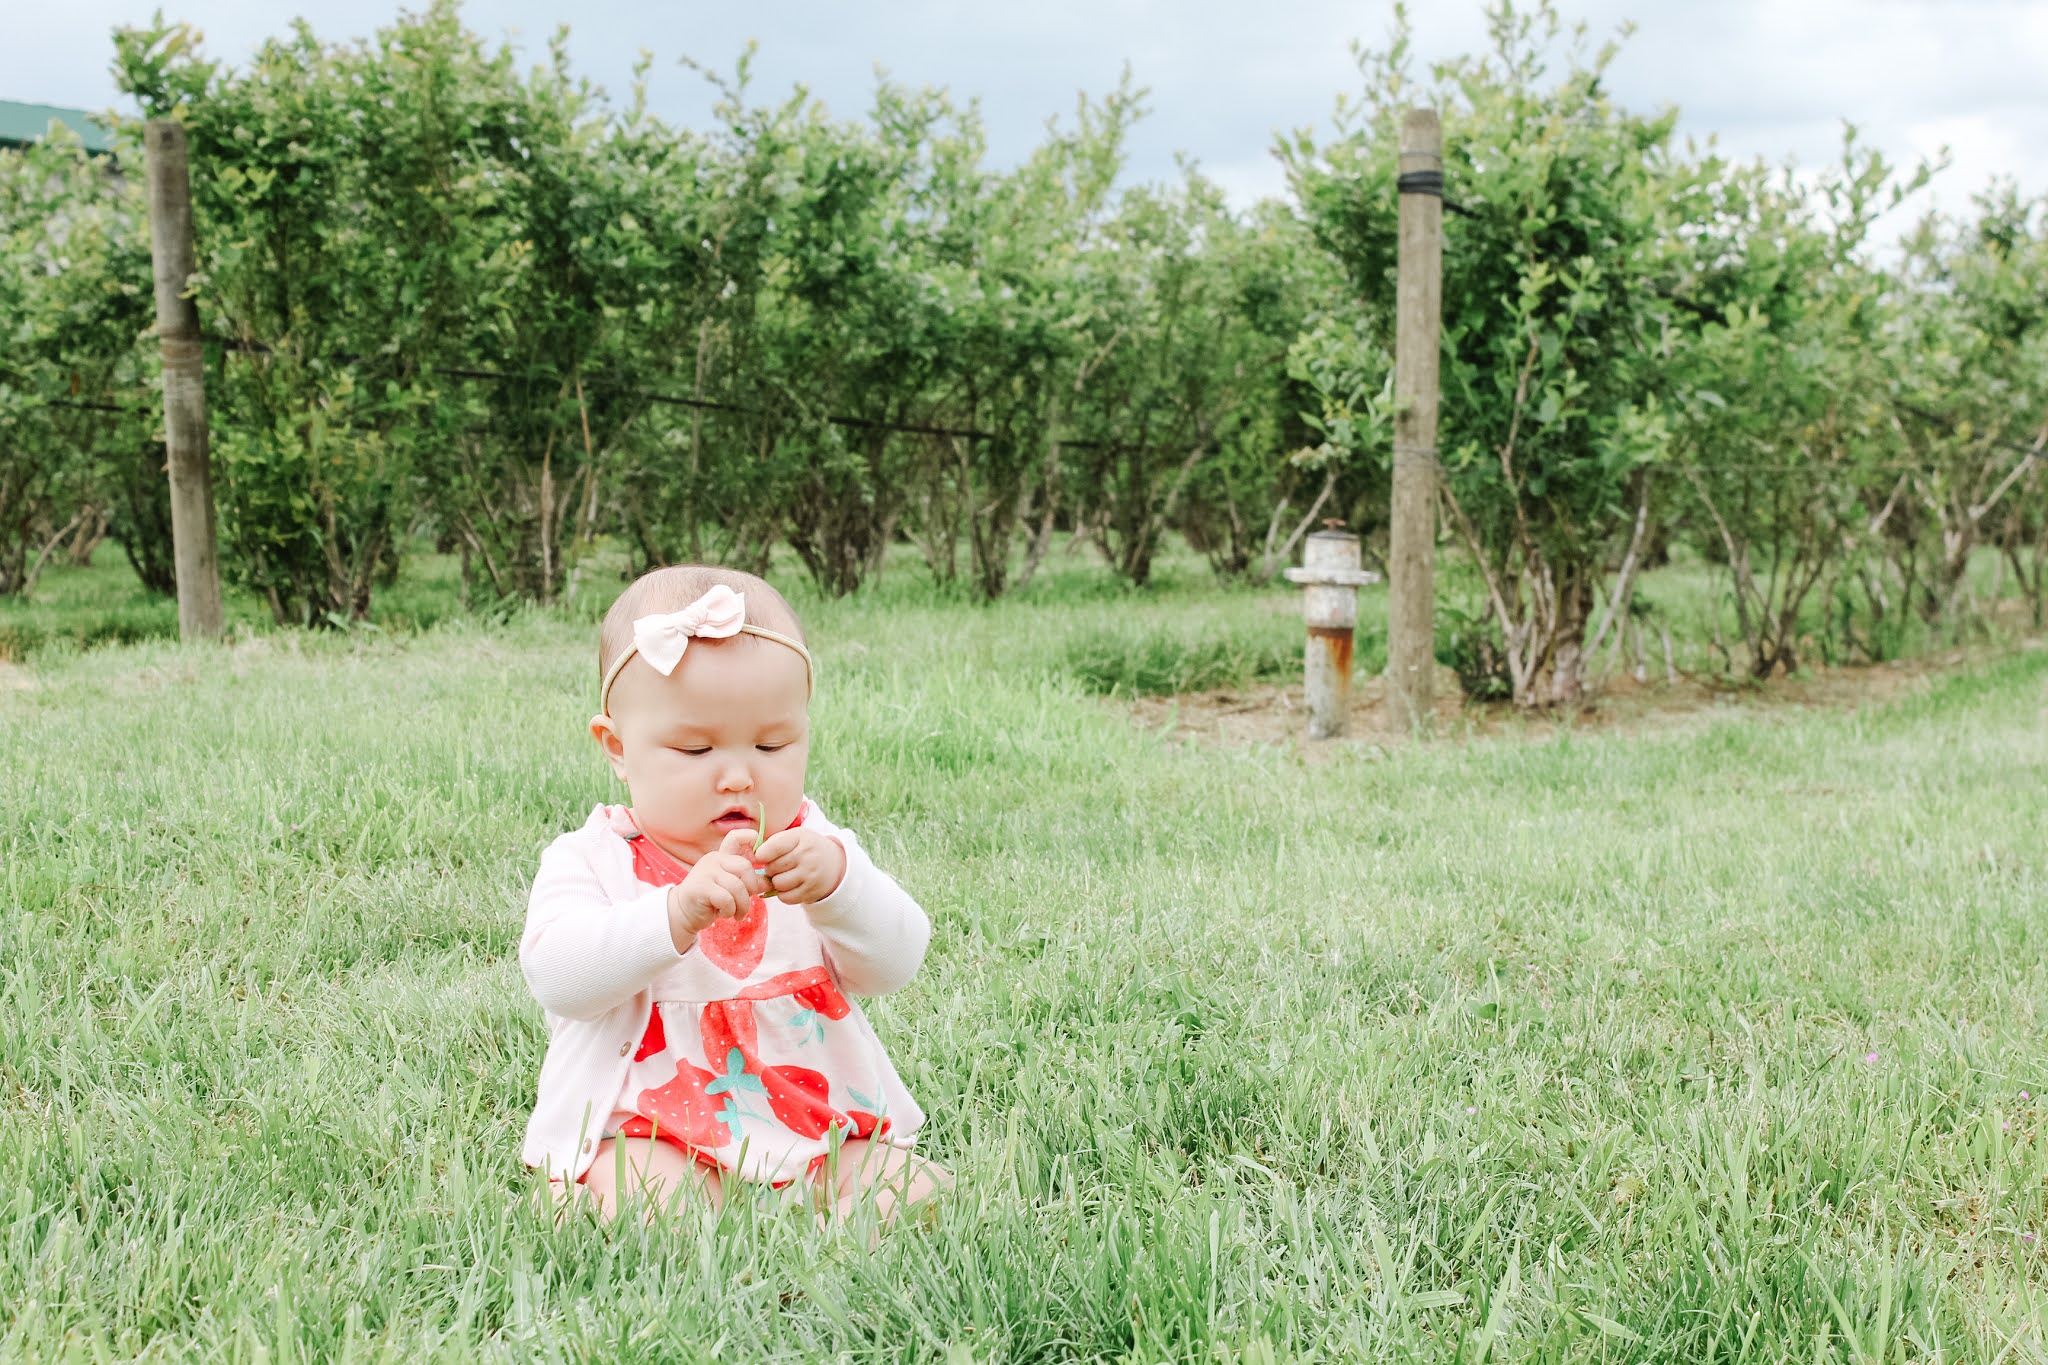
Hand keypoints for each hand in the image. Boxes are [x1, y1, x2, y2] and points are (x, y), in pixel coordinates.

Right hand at [666, 828, 764, 949]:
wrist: (683, 913)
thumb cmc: (711, 900)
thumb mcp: (732, 888)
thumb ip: (748, 881)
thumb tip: (768, 881)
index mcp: (722, 856)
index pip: (737, 836)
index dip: (752, 841)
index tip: (757, 862)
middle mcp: (714, 859)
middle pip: (745, 867)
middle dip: (751, 888)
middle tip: (746, 903)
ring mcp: (705, 872)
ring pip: (737, 886)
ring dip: (742, 905)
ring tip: (737, 914)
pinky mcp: (700, 887)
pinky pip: (726, 899)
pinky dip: (730, 911)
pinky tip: (724, 914)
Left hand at [754, 826, 847, 905]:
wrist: (834, 864)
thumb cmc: (806, 848)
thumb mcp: (795, 836)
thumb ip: (774, 842)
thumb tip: (753, 857)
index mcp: (800, 837)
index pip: (772, 847)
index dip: (762, 854)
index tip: (763, 856)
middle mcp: (807, 856)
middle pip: (772, 868)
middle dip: (770, 868)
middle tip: (777, 867)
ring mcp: (810, 875)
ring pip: (777, 884)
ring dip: (776, 882)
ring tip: (783, 876)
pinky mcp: (811, 892)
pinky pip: (785, 897)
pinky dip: (783, 893)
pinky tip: (790, 886)